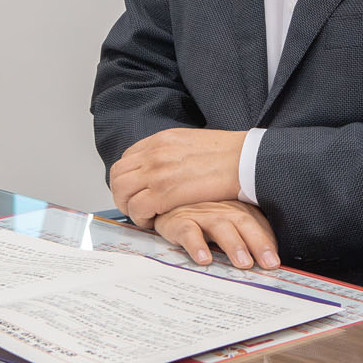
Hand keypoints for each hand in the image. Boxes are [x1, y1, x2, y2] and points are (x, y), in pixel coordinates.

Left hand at [109, 128, 245, 226]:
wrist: (244, 159)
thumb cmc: (227, 154)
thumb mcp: (192, 142)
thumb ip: (174, 152)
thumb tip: (169, 166)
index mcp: (161, 139)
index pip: (127, 158)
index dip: (129, 178)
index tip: (138, 191)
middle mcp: (153, 153)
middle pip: (118, 175)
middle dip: (122, 194)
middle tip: (135, 207)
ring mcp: (156, 172)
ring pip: (122, 192)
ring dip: (129, 207)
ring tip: (145, 217)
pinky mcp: (163, 192)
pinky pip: (137, 208)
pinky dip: (140, 218)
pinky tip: (154, 222)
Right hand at [154, 201, 279, 269]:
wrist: (166, 203)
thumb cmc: (203, 218)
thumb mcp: (228, 224)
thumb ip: (248, 238)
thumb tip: (269, 263)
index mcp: (238, 208)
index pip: (259, 224)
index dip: (269, 242)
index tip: (276, 262)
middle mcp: (222, 209)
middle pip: (244, 222)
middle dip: (258, 243)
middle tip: (269, 264)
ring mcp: (201, 214)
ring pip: (220, 226)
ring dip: (234, 245)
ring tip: (244, 264)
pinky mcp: (179, 221)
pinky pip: (189, 231)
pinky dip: (197, 245)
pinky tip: (204, 259)